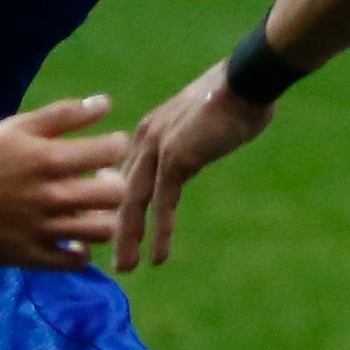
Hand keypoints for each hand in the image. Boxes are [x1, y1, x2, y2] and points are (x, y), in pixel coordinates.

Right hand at [0, 94, 125, 266]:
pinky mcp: (30, 257)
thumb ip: (62, 115)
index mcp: (48, 160)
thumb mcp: (16, 127)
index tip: (106, 148)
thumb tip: (105, 103)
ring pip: (101, 231)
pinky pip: (74, 261)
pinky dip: (80, 250)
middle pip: (114, 195)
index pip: (111, 151)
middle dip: (113, 184)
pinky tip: (70, 237)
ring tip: (87, 210)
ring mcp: (42, 231)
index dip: (116, 146)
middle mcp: (51, 197)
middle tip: (99, 181)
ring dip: (101, 218)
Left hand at [111, 55, 271, 269]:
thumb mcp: (200, 124)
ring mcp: (157, 148)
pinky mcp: (176, 158)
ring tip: (125, 267)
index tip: (108, 226)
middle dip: (110, 224)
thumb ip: (187, 143)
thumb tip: (189, 160)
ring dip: (128, 237)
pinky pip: (163, 204)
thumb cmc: (234, 97)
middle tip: (104, 254)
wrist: (245, 81)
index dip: (114, 201)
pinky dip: (159, 233)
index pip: (124, 172)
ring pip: (134, 201)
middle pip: (121, 190)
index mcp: (149, 129)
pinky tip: (157, 257)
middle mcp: (145, 138)